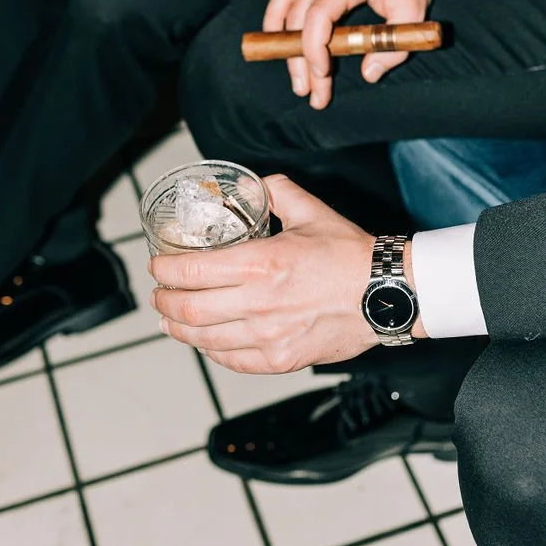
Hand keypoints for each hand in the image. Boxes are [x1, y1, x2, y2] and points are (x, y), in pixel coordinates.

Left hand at [152, 175, 424, 373]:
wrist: (386, 294)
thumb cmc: (351, 256)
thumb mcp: (311, 212)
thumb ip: (277, 191)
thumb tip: (253, 184)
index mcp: (261, 264)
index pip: (192, 271)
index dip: (165, 269)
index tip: (159, 264)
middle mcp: (259, 303)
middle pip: (188, 308)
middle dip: (164, 300)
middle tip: (159, 293)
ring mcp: (269, 336)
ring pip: (204, 339)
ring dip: (179, 328)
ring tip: (170, 320)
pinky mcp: (281, 359)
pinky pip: (232, 360)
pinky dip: (210, 351)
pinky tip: (204, 341)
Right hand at [263, 0, 435, 109]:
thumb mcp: (414, 10)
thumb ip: (394, 46)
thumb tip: (369, 74)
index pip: (319, 16)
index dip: (314, 48)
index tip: (322, 74)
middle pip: (302, 22)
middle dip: (303, 62)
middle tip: (311, 94)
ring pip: (289, 13)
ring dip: (288, 49)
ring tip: (297, 80)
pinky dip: (275, 19)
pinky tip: (275, 41)